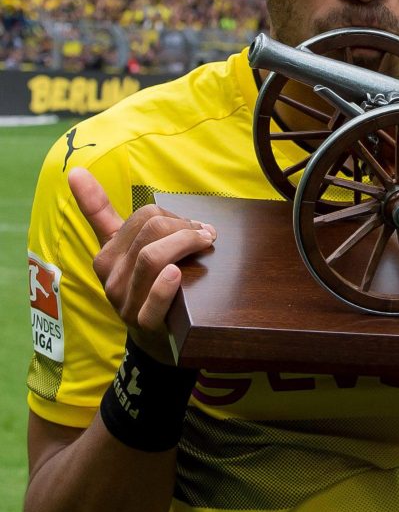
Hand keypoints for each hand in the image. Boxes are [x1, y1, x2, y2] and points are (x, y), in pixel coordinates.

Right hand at [68, 168, 216, 360]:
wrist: (158, 340)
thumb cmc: (146, 285)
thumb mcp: (126, 249)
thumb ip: (101, 212)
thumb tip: (77, 171)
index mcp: (107, 254)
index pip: (143, 216)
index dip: (173, 215)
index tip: (194, 225)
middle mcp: (110, 276)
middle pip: (151, 230)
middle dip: (185, 228)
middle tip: (207, 236)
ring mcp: (124, 301)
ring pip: (153, 257)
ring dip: (186, 244)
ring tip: (206, 245)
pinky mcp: (142, 324)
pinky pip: (153, 300)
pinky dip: (166, 285)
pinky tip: (178, 274)